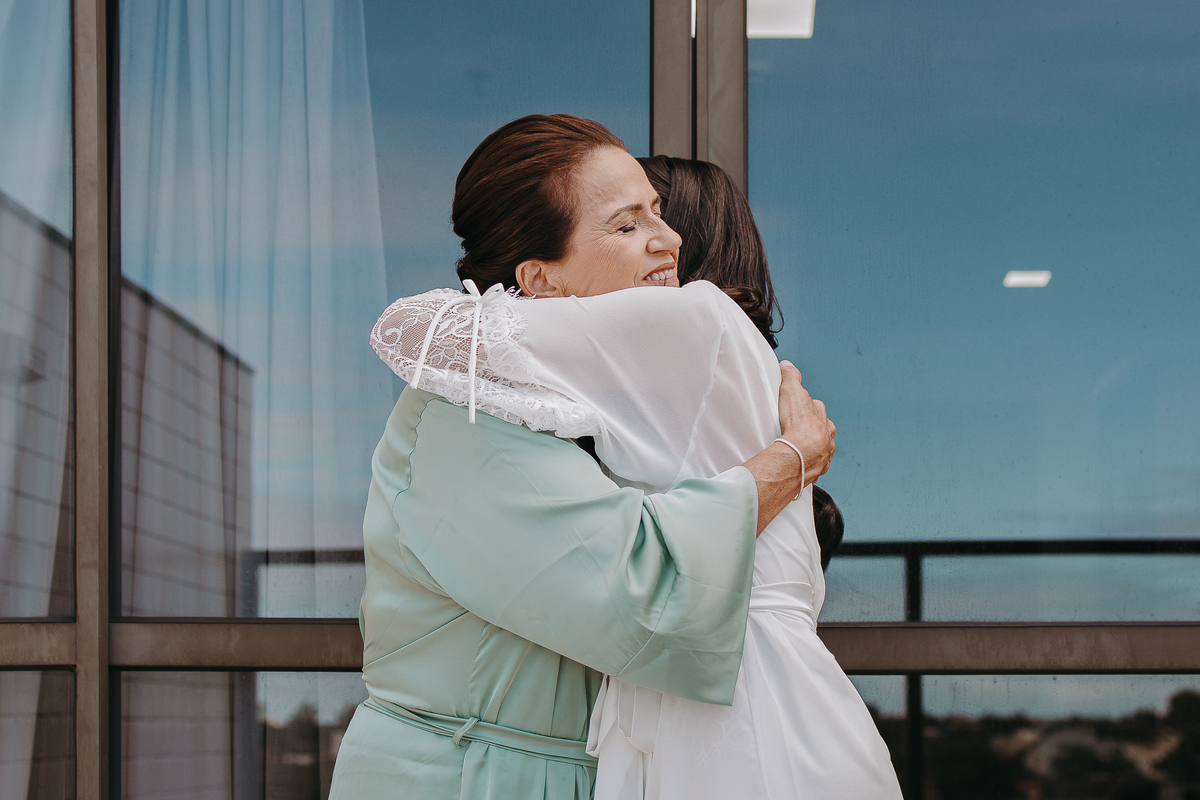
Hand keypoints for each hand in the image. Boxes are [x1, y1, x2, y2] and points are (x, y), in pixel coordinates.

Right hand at [777, 361, 835, 486]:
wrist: (800, 455)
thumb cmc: (798, 426)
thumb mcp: (792, 392)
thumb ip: (791, 377)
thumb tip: (788, 365)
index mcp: (824, 420)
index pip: (817, 410)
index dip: (806, 408)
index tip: (797, 409)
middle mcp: (827, 438)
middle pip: (820, 430)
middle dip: (810, 429)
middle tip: (794, 429)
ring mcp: (824, 455)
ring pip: (819, 449)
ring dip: (810, 448)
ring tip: (795, 449)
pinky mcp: (816, 470)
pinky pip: (812, 466)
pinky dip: (805, 464)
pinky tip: (796, 464)